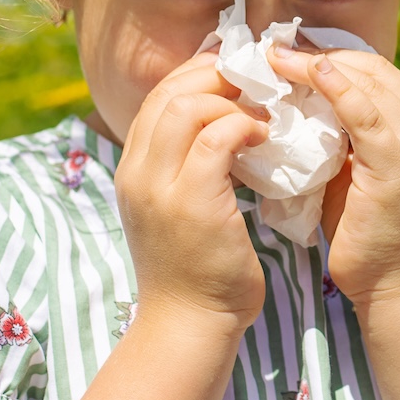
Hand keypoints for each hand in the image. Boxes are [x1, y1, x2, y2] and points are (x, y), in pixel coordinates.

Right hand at [113, 52, 269, 333]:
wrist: (189, 324)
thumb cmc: (198, 269)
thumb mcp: (180, 208)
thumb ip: (188, 167)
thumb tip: (223, 126)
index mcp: (133, 169)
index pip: (158, 97)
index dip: (199, 76)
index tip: (238, 77)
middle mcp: (137, 172)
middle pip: (168, 92)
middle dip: (217, 76)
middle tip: (258, 83)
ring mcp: (159, 187)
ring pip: (186, 105)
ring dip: (232, 100)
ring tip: (263, 113)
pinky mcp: (191, 202)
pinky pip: (216, 138)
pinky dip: (243, 126)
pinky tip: (265, 137)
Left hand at [270, 47, 399, 304]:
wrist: (392, 285)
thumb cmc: (364, 234)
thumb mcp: (351, 172)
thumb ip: (337, 137)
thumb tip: (292, 104)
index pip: (374, 71)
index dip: (329, 54)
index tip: (284, 48)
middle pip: (372, 68)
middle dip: (319, 52)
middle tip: (271, 47)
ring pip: (369, 82)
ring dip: (318, 63)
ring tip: (274, 58)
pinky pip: (366, 115)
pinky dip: (336, 88)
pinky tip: (308, 74)